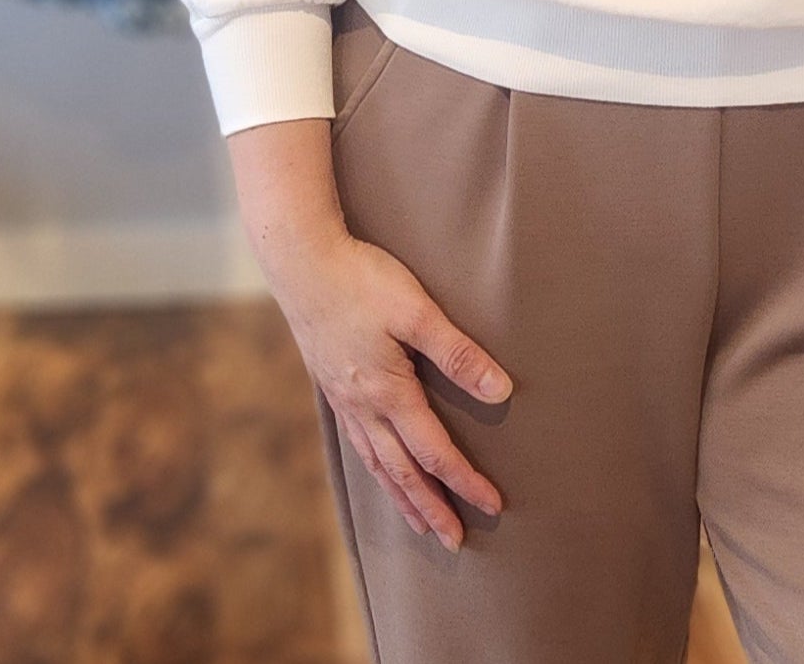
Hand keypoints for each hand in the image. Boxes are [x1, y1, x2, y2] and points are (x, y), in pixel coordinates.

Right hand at [273, 231, 511, 549]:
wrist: (301, 262)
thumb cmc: (362, 280)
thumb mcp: (417, 311)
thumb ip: (458, 353)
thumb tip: (502, 391)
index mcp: (388, 393)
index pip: (435, 452)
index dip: (466, 481)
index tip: (493, 503)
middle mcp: (363, 407)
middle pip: (403, 473)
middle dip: (432, 508)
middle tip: (455, 541)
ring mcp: (344, 400)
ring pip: (377, 465)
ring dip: (402, 497)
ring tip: (420, 523)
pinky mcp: (332, 385)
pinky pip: (358, 445)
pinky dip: (375, 470)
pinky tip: (380, 471)